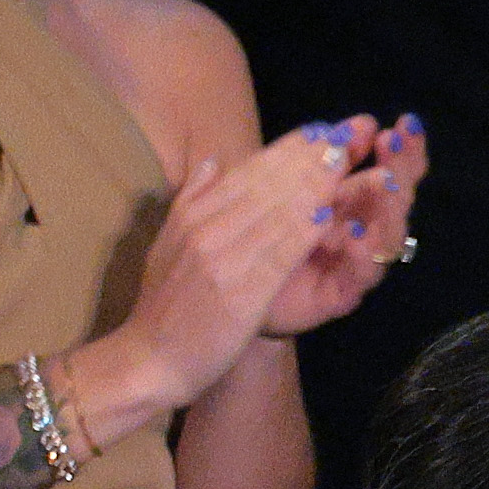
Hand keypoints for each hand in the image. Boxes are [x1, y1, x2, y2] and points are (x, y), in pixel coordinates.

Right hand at [89, 129, 367, 419]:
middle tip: (338, 133)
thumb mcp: (169, 245)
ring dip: (310, 185)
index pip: (244, 174)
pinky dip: (300, 233)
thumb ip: (192, 202)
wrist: (147, 358)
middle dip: (303, 158)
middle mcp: (206, 230)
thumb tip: (212, 164)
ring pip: (272, 213)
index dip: (283, 150)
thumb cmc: (164, 308)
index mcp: (193, 217)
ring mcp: (221, 260)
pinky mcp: (237, 293)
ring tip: (340, 160)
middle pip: (262, 185)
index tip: (315, 130)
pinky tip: (327, 215)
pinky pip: (275, 257)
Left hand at [255, 114, 427, 340]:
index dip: (400, 150)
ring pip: (387, 237)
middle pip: (395, 200)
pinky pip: (360, 277)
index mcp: (347, 200)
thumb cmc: (249, 231)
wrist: (217, 288)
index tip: (405, 123)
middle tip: (395, 141)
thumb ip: (311, 157)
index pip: (386, 171)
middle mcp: (357, 230)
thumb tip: (354, 124)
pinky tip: (358, 234)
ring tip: (386, 182)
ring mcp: (352, 264)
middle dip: (401, 169)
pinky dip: (362, 256)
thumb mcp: (273, 181)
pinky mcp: (340, 295)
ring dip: (389, 208)